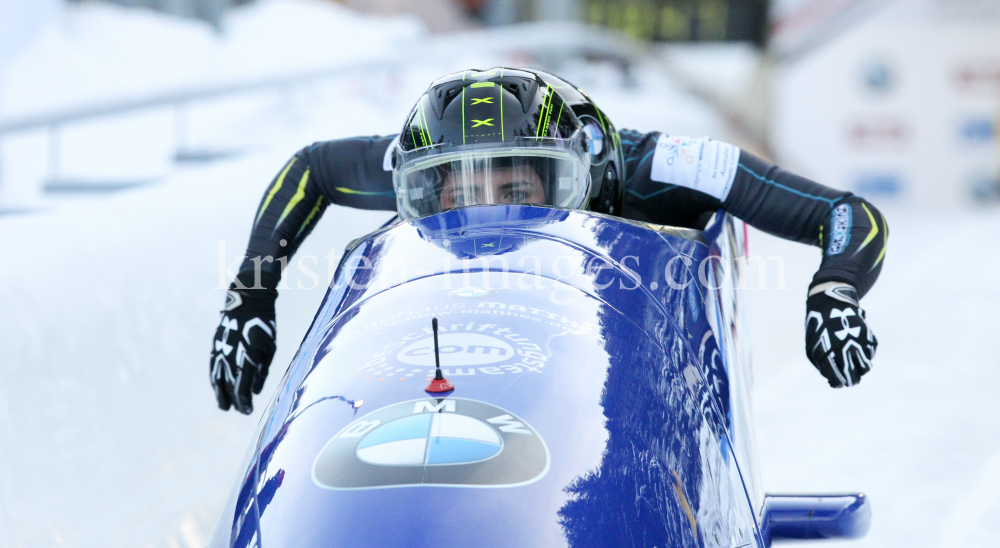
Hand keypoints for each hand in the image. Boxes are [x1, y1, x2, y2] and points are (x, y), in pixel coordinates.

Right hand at [210, 286, 276, 412]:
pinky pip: (213, 368)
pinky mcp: (215, 347)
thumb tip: (256, 391)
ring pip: (217, 379)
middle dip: (234, 401)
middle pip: (229, 386)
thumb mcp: (269, 349)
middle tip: (240, 411)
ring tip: (224, 406)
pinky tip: (217, 387)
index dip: (244, 402)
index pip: (242, 388)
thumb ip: (262, 371)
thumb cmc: (264, 327)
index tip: (248, 411)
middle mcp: (230, 358)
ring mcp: (220, 352)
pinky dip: (215, 380)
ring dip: (220, 394)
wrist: (247, 303)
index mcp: (246, 360)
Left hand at [805, 283, 876, 386]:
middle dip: (852, 380)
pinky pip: (871, 353)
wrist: (830, 304)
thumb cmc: (818, 329)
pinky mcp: (868, 337)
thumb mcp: (812, 348)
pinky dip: (865, 353)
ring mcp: (857, 344)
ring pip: (866, 367)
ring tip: (854, 362)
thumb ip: (822, 366)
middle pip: (854, 377)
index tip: (840, 383)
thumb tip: (832, 380)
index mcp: (827, 356)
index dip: (839, 383)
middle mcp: (844, 352)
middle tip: (851, 379)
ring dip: (860, 368)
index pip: (838, 380)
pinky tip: (857, 345)